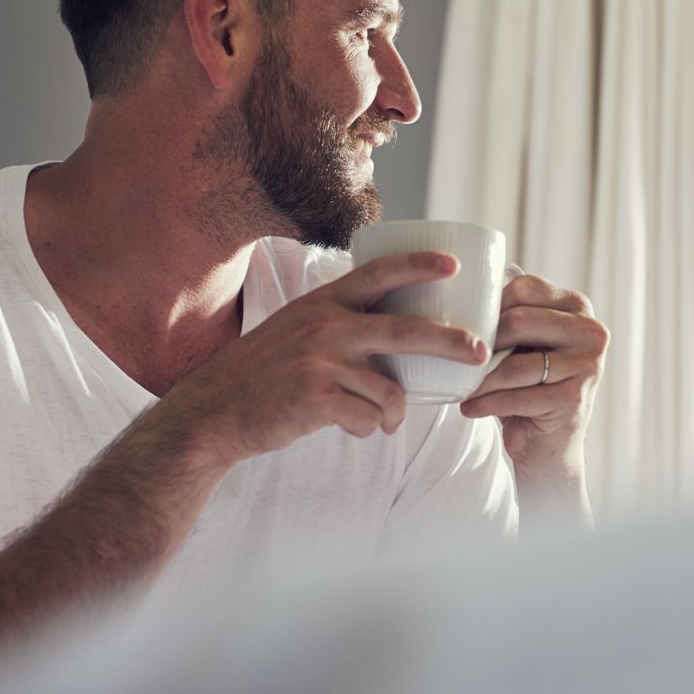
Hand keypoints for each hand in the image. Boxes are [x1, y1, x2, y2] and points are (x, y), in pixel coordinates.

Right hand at [158, 251, 490, 464]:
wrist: (214, 411)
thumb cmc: (264, 373)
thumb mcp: (297, 329)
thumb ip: (340, 323)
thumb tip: (395, 331)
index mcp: (322, 303)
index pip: (378, 273)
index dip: (419, 265)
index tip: (454, 265)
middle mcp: (324, 325)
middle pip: (405, 330)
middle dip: (451, 341)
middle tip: (480, 354)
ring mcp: (321, 361)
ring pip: (390, 389)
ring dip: (394, 412)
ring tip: (386, 421)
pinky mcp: (317, 398)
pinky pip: (368, 417)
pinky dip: (368, 429)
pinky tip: (356, 429)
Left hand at [460, 273, 607, 487]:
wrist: (549, 447)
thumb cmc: (529, 388)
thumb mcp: (523, 344)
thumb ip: (510, 314)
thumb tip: (464, 286)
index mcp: (578, 308)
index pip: (526, 287)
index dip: (490, 305)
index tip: (465, 325)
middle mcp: (591, 332)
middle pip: (520, 321)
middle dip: (482, 342)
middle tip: (457, 359)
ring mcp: (587, 366)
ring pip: (515, 364)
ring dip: (479, 379)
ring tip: (460, 387)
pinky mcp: (575, 400)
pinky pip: (518, 396)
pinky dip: (486, 403)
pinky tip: (469, 407)